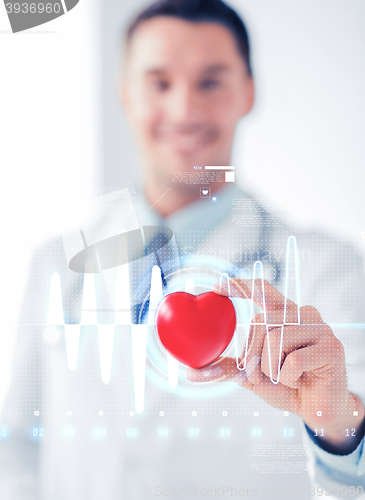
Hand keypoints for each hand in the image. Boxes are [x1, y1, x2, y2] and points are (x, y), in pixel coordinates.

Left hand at [186, 279, 364, 451]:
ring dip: (270, 368)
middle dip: (251, 354)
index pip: (262, 290)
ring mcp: (320, 328)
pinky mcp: (331, 347)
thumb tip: (191, 373)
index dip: (239, 286)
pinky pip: (293, 361)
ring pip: (276, 339)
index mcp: (284, 315)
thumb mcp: (253, 376)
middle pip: (260, 322)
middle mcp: (303, 315)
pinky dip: (288, 378)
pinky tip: (300, 380)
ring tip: (282, 378)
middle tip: (255, 375)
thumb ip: (228, 368)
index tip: (216, 287)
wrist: (318, 411)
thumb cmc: (286, 387)